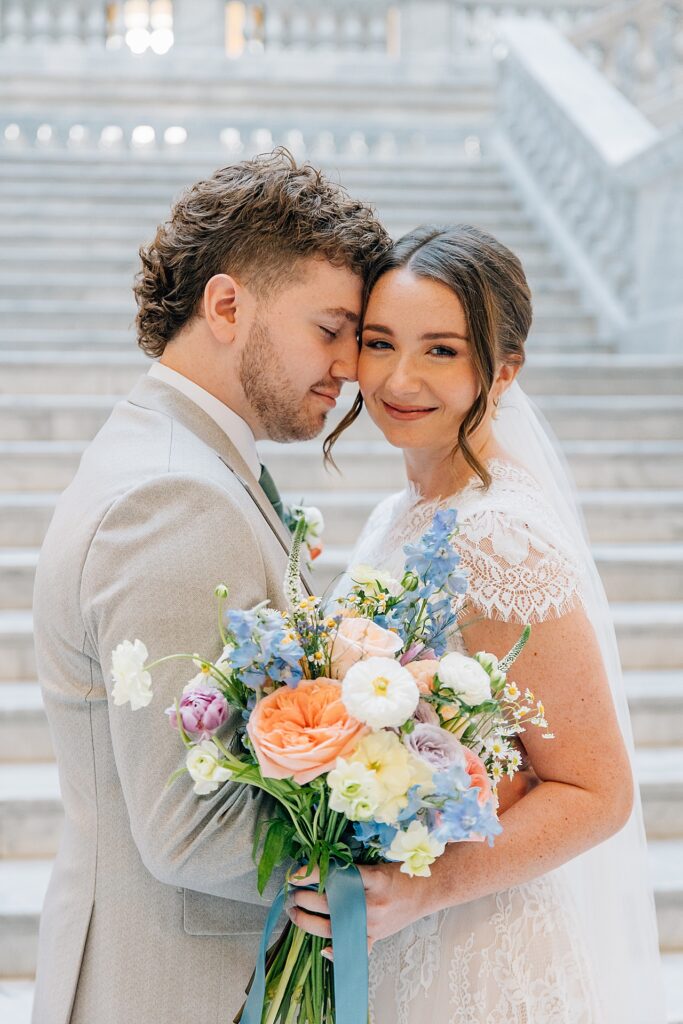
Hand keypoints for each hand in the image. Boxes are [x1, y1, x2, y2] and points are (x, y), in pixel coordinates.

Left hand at [288, 861, 437, 952]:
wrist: (429, 889)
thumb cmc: (403, 872)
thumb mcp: (377, 863)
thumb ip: (351, 869)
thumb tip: (317, 870)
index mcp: (373, 878)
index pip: (335, 876)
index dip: (311, 874)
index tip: (295, 873)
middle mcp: (372, 903)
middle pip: (329, 903)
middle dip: (304, 898)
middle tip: (291, 892)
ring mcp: (373, 924)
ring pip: (333, 927)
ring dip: (308, 921)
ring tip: (294, 911)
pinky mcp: (376, 937)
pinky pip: (354, 949)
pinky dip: (338, 951)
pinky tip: (324, 950)